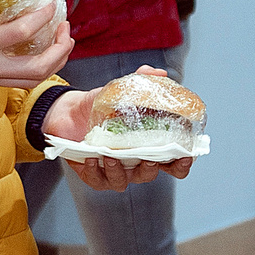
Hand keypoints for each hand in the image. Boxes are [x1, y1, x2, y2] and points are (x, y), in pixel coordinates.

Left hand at [44, 70, 196, 190]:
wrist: (69, 112)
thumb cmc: (100, 107)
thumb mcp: (120, 91)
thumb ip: (140, 82)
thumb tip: (158, 73)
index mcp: (147, 147)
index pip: (172, 161)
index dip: (181, 163)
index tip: (185, 156)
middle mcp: (134, 163)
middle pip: (150, 174)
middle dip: (151, 169)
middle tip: (148, 159)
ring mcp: (115, 171)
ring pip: (124, 181)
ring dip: (119, 172)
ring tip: (111, 156)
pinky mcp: (94, 175)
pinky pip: (98, 180)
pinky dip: (96, 171)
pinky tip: (92, 159)